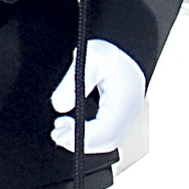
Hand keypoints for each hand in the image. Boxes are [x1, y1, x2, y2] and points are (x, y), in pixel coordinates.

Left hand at [49, 39, 145, 154]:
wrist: (125, 45)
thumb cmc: (108, 50)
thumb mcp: (89, 58)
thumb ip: (73, 82)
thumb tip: (59, 106)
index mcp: (126, 98)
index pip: (106, 131)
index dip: (82, 138)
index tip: (61, 135)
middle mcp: (132, 110)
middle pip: (108, 140)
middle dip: (80, 143)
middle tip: (57, 135)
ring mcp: (129, 114)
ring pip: (108, 139)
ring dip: (84, 140)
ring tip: (60, 130)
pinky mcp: (122, 114)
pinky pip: (108, 133)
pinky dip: (90, 135)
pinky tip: (72, 124)